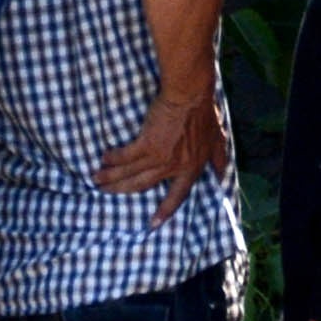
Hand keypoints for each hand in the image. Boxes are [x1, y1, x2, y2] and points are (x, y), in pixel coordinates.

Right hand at [91, 84, 232, 219]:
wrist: (190, 97)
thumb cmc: (204, 114)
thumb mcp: (218, 140)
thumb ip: (219, 160)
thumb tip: (223, 175)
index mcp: (192, 169)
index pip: (177, 196)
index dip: (165, 211)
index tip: (153, 223)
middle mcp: (174, 167)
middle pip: (144, 184)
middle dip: (122, 190)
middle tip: (105, 192)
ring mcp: (160, 156)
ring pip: (132, 173)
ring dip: (112, 177)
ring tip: (97, 179)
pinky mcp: (147, 143)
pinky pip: (126, 155)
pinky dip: (114, 159)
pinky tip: (103, 160)